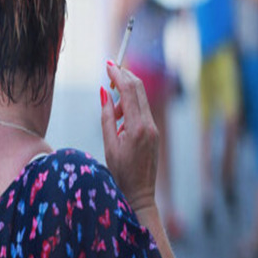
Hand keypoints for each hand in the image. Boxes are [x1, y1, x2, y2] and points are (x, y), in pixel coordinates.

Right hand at [100, 62, 158, 214]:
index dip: (118, 74)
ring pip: (141, 99)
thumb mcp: (109, 144)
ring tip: (112, 113)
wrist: (139, 193)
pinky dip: (130, 106)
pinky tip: (119, 119)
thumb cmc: (121, 172)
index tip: (108, 63)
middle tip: (109, 69)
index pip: (129, 90)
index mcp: (137, 127)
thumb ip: (107, 116)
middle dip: (124, 76)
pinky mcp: (154, 132)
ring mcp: (154, 128)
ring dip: (125, 95)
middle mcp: (149, 124)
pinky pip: (142, 111)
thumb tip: (103, 92)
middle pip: (139, 89)